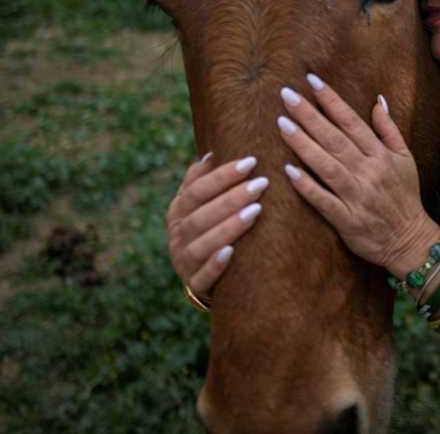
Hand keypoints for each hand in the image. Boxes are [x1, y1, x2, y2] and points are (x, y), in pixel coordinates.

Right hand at [167, 153, 268, 295]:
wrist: (204, 275)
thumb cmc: (210, 227)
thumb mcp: (202, 204)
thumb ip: (203, 180)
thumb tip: (213, 154)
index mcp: (178, 210)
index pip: (197, 190)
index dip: (222, 175)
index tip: (251, 162)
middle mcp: (177, 235)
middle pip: (200, 215)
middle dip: (231, 198)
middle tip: (261, 184)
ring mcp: (184, 261)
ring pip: (202, 244)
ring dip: (228, 227)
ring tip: (256, 211)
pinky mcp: (195, 285)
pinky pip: (202, 277)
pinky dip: (215, 265)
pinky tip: (231, 253)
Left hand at [276, 74, 438, 273]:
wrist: (409, 240)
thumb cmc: (405, 196)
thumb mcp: (405, 159)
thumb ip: (389, 129)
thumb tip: (377, 100)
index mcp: (381, 155)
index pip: (352, 121)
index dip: (331, 100)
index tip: (311, 81)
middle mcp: (368, 172)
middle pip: (334, 139)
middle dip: (309, 115)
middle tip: (286, 95)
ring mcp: (357, 196)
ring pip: (326, 165)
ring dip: (303, 144)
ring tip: (281, 124)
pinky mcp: (346, 219)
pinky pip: (324, 200)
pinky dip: (307, 186)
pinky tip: (288, 170)